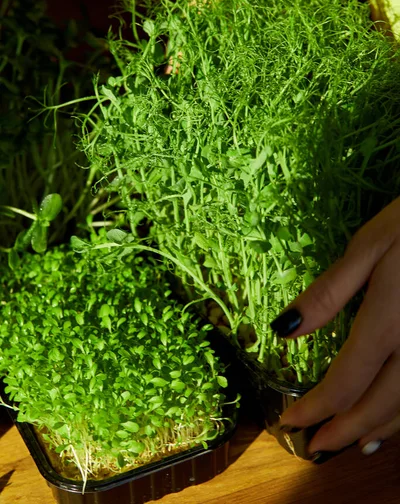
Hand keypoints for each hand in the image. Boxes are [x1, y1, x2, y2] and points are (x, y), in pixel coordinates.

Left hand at [273, 197, 399, 456]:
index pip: (345, 381)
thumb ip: (327, 293)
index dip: (315, 407)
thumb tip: (283, 329)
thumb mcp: (366, 248)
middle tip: (315, 448)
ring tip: (352, 443)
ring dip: (378, 429)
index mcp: (387, 321)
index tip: (290, 422)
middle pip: (378, 403)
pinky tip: (395, 417)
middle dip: (343, 430)